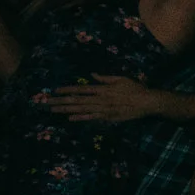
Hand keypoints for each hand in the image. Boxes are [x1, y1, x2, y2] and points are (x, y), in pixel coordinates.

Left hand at [41, 74, 173, 122]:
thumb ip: (105, 78)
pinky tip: (70, 118)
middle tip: (46, 102)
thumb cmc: (136, 89)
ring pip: (81, 109)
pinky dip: (80, 118)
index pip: (81, 89)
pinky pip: (92, 118)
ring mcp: (103, 109)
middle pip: (77, 100)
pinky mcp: (108, 117)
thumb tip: (92, 75)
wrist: (148, 102)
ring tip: (53, 110)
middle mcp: (100, 99)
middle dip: (61, 101)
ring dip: (66, 110)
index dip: (67, 90)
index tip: (55, 91)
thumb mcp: (121, 79)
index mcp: (102, 89)